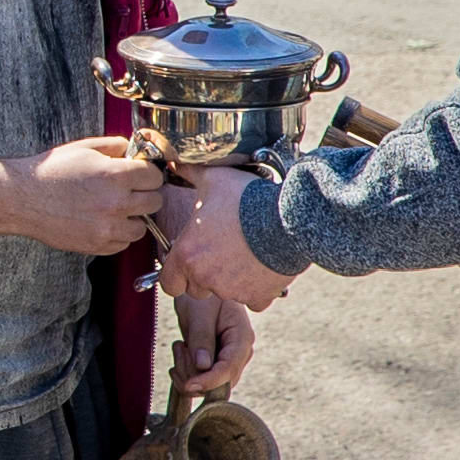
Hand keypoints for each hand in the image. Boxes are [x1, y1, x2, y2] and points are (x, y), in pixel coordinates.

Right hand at [2, 133, 171, 256]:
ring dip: (133, 217)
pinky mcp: (97, 244)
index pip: (155, 176)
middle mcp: (116, 202)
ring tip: (114, 209)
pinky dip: (117, 234)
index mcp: (115, 175)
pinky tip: (101, 221)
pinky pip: (123, 243)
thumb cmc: (50, 172)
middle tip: (128, 191)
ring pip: (142, 227)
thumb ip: (115, 146)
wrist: (22, 198)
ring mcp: (107, 226)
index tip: (138, 174)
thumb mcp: (84, 148)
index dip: (147, 173)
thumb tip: (134, 150)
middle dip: (144, 194)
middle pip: (155, 201)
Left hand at [154, 165, 293, 310]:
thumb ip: (189, 174)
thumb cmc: (248, 198)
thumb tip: (174, 161)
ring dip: (230, 280)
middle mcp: (205, 277)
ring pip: (225, 293)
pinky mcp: (258, 295)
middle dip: (204, 276)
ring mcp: (232, 290)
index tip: (188, 262)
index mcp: (187, 254)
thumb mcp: (214, 179)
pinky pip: (253, 299)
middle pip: (196, 289)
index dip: (176, 274)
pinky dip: (256, 288)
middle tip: (219, 253)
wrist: (290, 217)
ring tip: (243, 254)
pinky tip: (262, 266)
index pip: (168, 282)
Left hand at [168, 282, 257, 401]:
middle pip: (220, 383)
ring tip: (180, 345)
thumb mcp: (200, 312)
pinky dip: (184, 371)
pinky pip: (200, 380)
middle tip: (180, 346)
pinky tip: (180, 352)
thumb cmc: (203, 297)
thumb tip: (203, 367)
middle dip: (193, 374)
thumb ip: (202, 337)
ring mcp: (228, 360)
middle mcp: (239, 354)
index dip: (209, 381)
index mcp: (242, 338)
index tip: (188, 385)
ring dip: (186, 371)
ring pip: (208, 385)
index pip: (229, 370)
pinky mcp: (215, 364)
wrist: (200, 290)